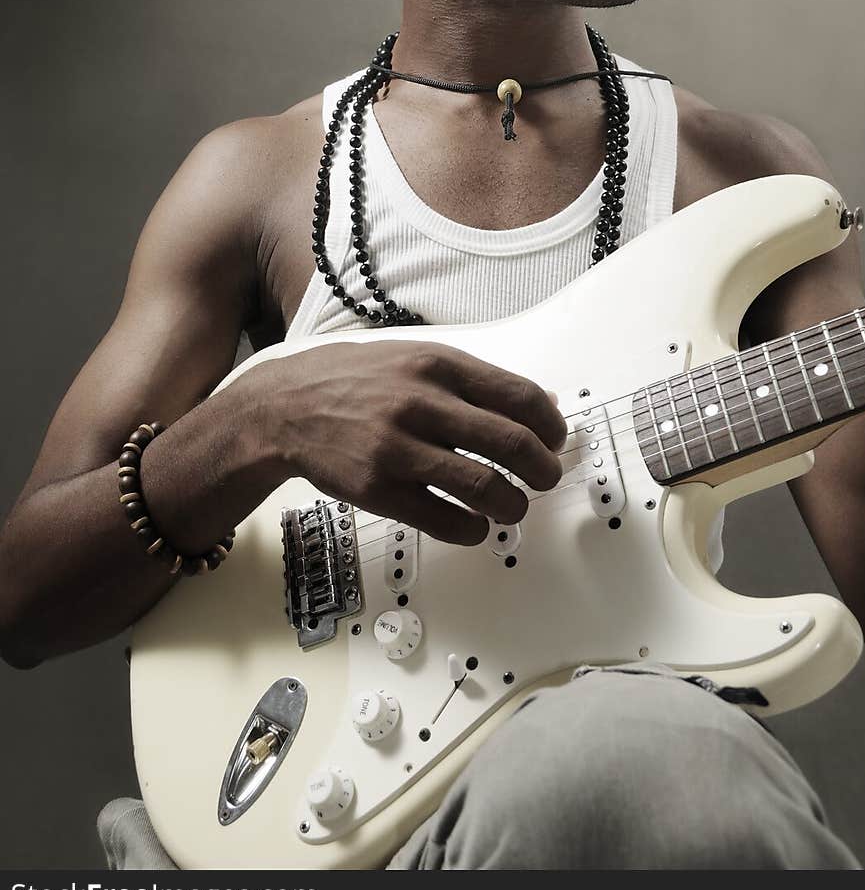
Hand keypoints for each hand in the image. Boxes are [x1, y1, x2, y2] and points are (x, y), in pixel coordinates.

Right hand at [244, 341, 568, 544]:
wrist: (284, 407)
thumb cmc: (356, 381)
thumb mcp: (416, 359)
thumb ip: (474, 380)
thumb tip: (541, 403)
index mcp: (438, 365)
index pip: (520, 396)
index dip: (551, 426)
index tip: (555, 441)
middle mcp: (421, 403)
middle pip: (511, 444)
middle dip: (543, 469)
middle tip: (545, 479)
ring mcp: (399, 449)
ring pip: (484, 487)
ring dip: (514, 505)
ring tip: (514, 507)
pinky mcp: (379, 490)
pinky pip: (445, 521)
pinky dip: (473, 530)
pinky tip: (475, 525)